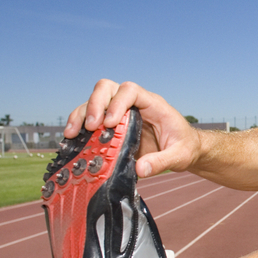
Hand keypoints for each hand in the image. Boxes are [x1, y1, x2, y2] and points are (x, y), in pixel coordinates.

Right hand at [65, 79, 200, 178]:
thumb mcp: (179, 156)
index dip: (117, 102)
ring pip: (94, 101)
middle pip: (107, 88)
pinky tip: (72, 141)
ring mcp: (121, 112)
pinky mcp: (112, 126)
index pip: (131, 90)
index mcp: (152, 105)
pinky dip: (80, 127)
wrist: (185, 149)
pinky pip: (92, 119)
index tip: (110, 123)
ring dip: (81, 115)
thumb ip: (162, 162)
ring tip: (72, 134)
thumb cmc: (184, 147)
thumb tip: (139, 169)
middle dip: (95, 105)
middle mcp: (134, 104)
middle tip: (91, 127)